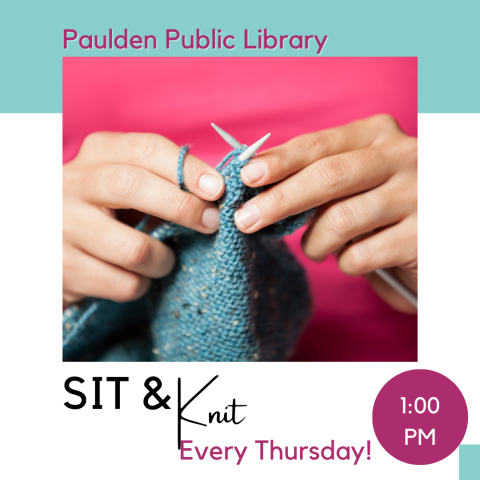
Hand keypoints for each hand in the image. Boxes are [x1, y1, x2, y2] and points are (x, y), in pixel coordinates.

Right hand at [63, 132, 224, 303]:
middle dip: (182, 206)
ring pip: (134, 249)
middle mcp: (72, 184)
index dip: (187, 168)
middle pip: (132, 186)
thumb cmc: (102, 209)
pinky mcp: (63, 269)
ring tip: (163, 260)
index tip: (217, 188)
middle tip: (210, 223)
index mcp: (96, 155)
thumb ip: (161, 181)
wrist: (45, 242)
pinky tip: (136, 277)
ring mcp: (62, 228)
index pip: (144, 148)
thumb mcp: (123, 184)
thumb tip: (214, 195)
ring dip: (163, 260)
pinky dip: (142, 284)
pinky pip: (124, 284)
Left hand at [234, 115, 416, 312]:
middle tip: (246, 220)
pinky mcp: (425, 236)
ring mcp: (418, 195)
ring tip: (316, 249)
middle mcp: (402, 157)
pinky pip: (362, 255)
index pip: (318, 144)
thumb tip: (256, 182)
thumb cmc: (383, 204)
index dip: (279, 162)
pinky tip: (352, 260)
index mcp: (376, 136)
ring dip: (315, 243)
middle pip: (326, 177)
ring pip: (341, 220)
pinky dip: (345, 264)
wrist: (439, 234)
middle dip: (279, 201)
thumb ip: (316, 174)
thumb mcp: (354, 178)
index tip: (245, 177)